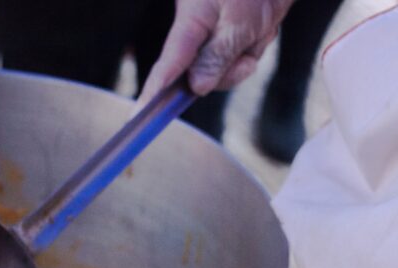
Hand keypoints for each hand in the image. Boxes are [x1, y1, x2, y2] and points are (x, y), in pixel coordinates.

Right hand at [139, 0, 294, 103]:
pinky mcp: (224, 38)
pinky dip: (251, 52)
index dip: (153, 92)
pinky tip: (260, 32)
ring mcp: (210, 36)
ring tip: (258, 33)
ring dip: (244, 59)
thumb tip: (197, 87)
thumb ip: (218, 56)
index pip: (168, 64)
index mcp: (191, 20)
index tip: (137, 117)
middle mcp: (195, 31)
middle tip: (247, 58)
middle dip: (228, 72)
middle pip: (198, 75)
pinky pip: (235, 62)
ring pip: (220, 71)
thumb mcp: (241, 22)